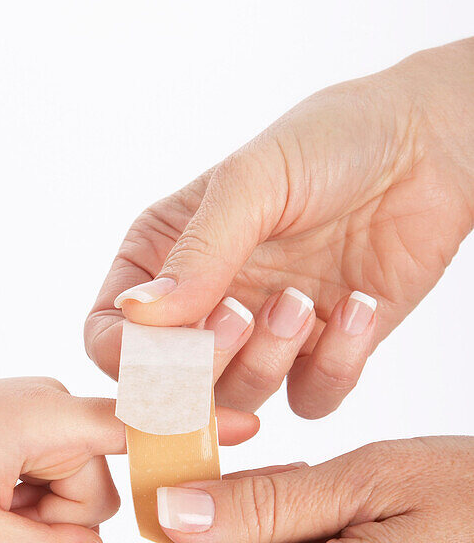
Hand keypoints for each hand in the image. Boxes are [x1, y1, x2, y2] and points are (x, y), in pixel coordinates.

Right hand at [86, 39, 473, 417]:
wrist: (430, 146)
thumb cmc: (331, 142)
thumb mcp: (253, 181)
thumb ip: (197, 253)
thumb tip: (138, 317)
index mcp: (163, 256)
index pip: (111, 335)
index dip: (131, 359)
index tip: (171, 350)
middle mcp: (206, 303)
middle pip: (170, 386)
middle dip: (207, 364)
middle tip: (243, 314)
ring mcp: (263, 333)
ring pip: (238, 400)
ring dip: (271, 360)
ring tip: (305, 299)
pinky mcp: (323, 351)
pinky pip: (312, 399)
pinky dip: (336, 365)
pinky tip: (359, 304)